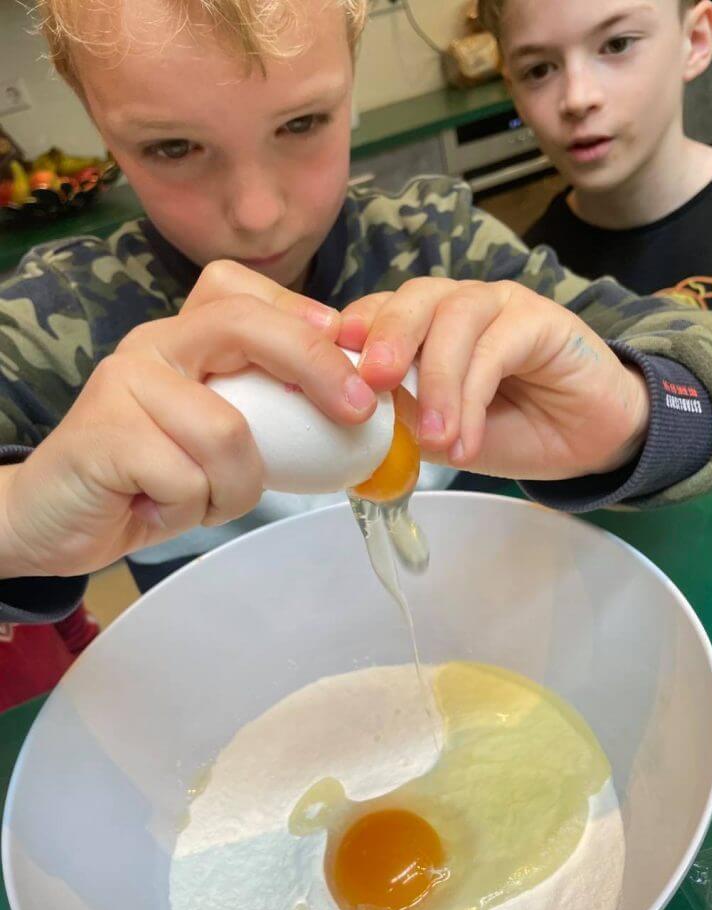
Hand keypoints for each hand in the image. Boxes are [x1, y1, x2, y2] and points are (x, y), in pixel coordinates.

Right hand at [0, 261, 376, 577]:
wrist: (57, 518)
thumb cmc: (151, 477)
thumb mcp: (217, 435)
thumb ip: (263, 410)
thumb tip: (355, 408)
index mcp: (182, 336)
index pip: (241, 290)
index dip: (304, 315)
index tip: (352, 360)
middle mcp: (153, 344)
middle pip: (243, 326)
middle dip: (315, 366)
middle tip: (357, 411)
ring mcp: (124, 383)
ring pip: (228, 431)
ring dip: (235, 488)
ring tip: (204, 501)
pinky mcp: (103, 431)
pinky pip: (188, 479)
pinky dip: (191, 511)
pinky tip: (158, 510)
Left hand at [339, 278, 648, 480]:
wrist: (584, 440)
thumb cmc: (507, 431)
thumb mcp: (439, 434)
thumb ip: (401, 421)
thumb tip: (352, 427)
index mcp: (424, 325)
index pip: (378, 312)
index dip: (353, 334)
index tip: (329, 369)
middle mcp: (458, 305)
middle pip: (413, 298)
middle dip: (387, 337)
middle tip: (372, 383)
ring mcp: (500, 305)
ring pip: (455, 318)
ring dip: (437, 380)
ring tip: (432, 436)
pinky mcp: (541, 318)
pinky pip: (497, 347)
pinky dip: (475, 395)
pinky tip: (466, 440)